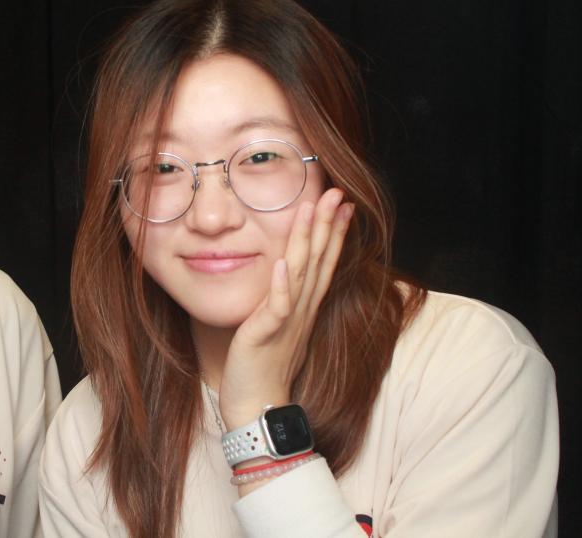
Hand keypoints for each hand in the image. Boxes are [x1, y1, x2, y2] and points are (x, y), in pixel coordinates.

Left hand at [218, 188, 352, 429]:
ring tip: (310, 210)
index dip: (333, 231)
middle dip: (326, 224)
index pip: (323, 262)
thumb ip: (284, 300)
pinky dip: (282, 285)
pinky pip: (277, 307)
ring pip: (301, 274)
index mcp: (303, 306)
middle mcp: (300, 310)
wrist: (256, 407)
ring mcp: (286, 321)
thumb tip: (286, 274)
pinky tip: (284, 263)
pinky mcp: (266, 334)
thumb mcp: (277, 325)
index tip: (342, 202)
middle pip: (318, 260)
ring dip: (307, 242)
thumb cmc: (263, 366)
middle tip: (335, 192)